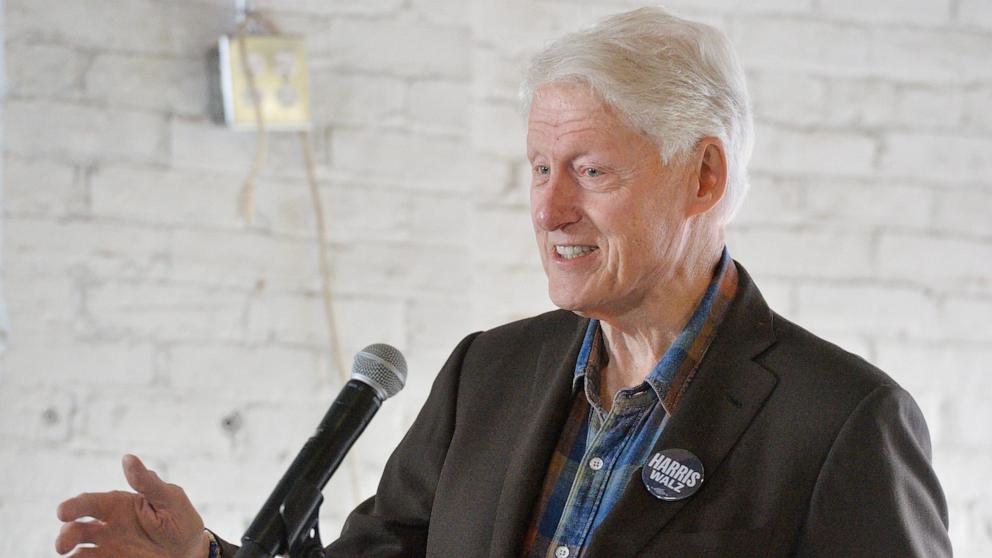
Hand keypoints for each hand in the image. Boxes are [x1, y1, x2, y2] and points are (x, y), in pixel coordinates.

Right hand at [56, 454, 209, 557]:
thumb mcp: (169, 498)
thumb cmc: (179, 518)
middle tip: (62, 544)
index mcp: (118, 504)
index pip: (91, 503)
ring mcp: (108, 546)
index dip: (75, 506)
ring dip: (71, 554)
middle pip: (78, 528)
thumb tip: (127, 457)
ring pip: (80, 550)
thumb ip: (147, 482)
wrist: (189, 549)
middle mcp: (107, 526)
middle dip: (66, 534)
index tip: (62, 512)